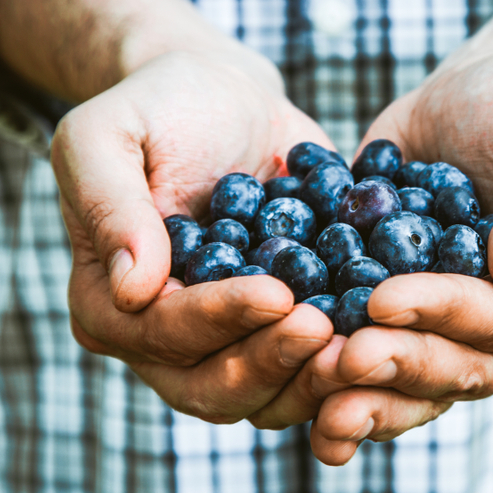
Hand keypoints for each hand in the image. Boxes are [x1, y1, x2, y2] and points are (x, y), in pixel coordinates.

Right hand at [52, 51, 336, 423]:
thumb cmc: (157, 108)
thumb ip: (111, 205)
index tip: (278, 293)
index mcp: (109, 303)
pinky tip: (385, 337)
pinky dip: (343, 364)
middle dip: (272, 361)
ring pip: (265, 393)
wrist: (224, 100)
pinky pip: (307, 368)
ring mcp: (225, 343)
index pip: (161, 332)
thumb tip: (134, 288)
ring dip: (313, 378)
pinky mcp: (276, 332)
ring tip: (363, 343)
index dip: (219, 318)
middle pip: (214, 384)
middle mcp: (163, 340)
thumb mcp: (106, 135)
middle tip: (328, 330)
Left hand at [306, 49, 492, 463]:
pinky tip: (292, 382)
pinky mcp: (402, 319)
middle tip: (337, 357)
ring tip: (310, 383)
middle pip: (456, 368)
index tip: (384, 298)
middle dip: (395, 365)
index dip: (446, 315)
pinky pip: (373, 356)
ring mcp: (453, 335)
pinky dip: (332, 374)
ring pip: (411, 384)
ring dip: (361, 394)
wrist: (479, 95)